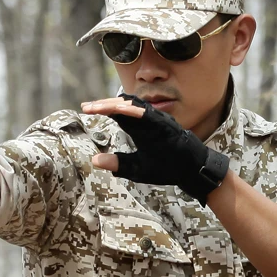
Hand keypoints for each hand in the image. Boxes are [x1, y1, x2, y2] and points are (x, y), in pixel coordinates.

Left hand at [81, 94, 228, 204]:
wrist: (191, 172)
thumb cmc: (166, 168)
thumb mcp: (136, 168)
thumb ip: (118, 163)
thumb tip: (95, 160)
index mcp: (139, 128)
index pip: (118, 114)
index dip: (102, 109)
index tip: (85, 108)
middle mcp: (147, 120)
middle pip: (122, 105)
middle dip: (103, 104)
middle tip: (87, 106)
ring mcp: (157, 120)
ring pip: (133, 105)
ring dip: (115, 104)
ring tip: (98, 106)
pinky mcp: (165, 125)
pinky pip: (148, 114)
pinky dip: (133, 111)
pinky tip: (119, 110)